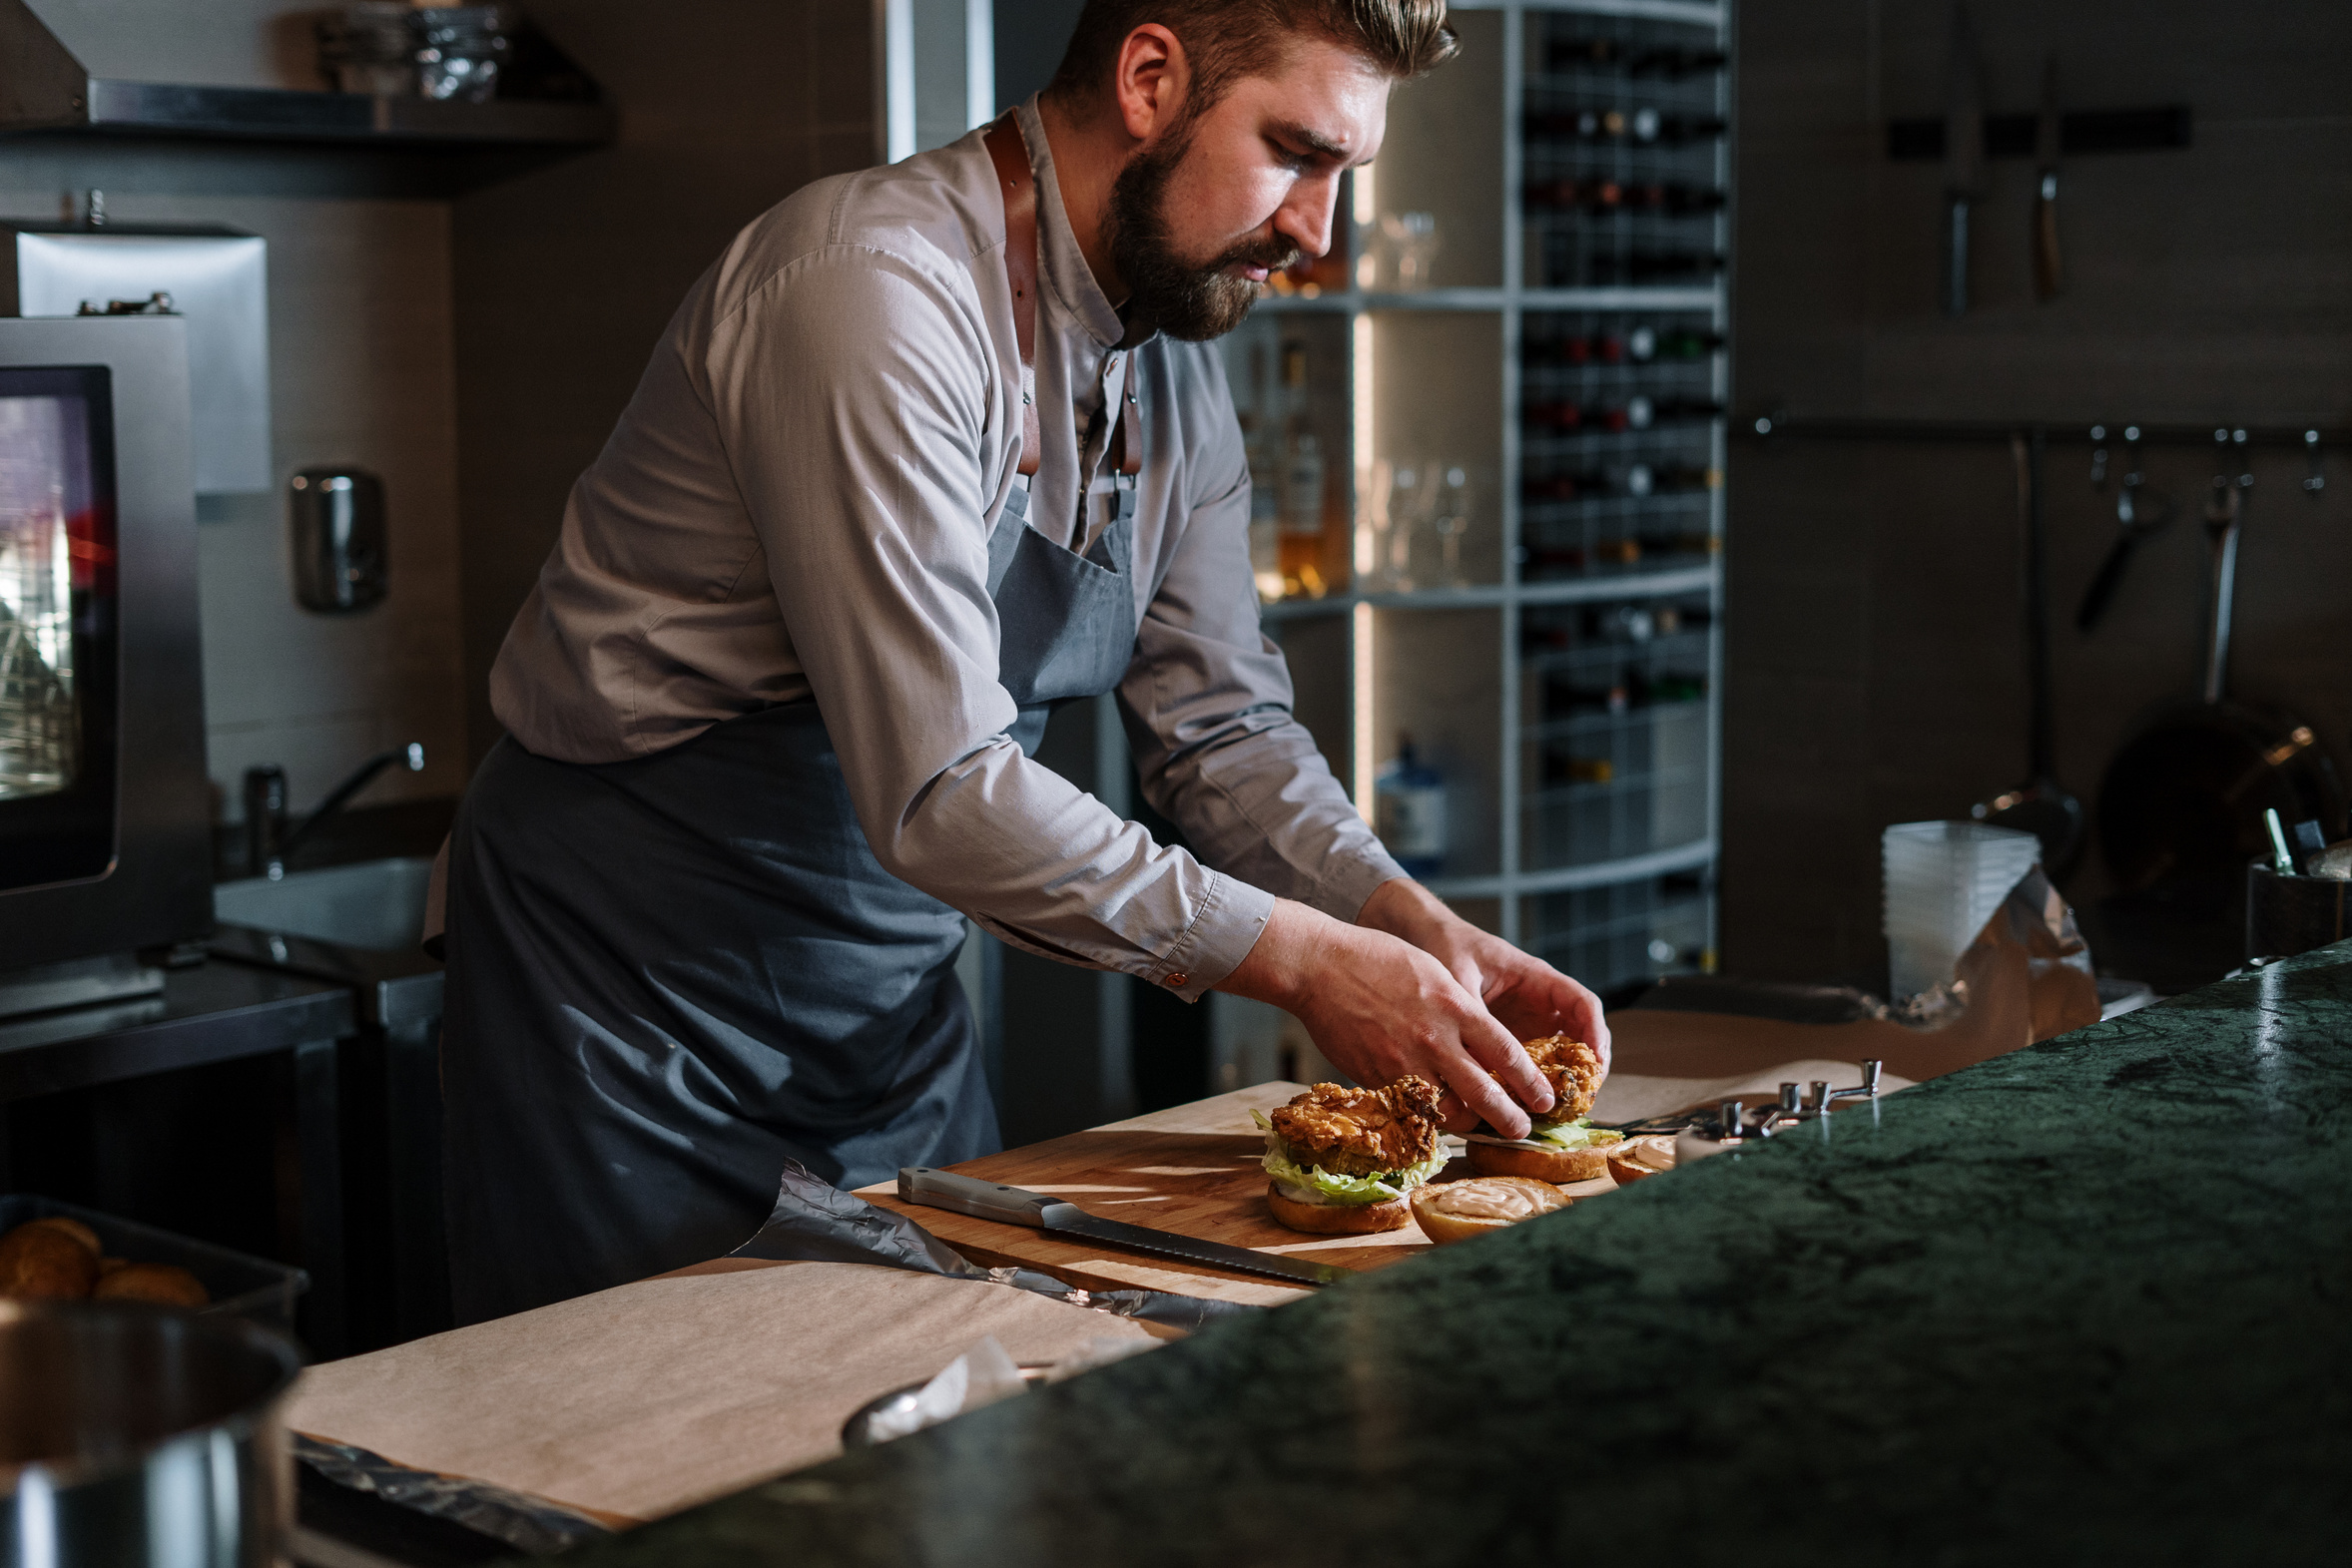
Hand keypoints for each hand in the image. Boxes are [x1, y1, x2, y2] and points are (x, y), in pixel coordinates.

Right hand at [1214, 898, 1555, 1137]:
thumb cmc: (1377, 959)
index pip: (1507, 1055)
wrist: (1320, 965)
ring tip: (1477, 1127)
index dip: (1530, 1083)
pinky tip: (1433, 1118)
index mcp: (1456, 1008)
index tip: (1544, 1098)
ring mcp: (1404, 1062)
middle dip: (1510, 1118)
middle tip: (1522, 1129)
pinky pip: (1411, 1109)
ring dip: (1468, 1124)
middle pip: (1486, 1094)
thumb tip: (1477, 1041)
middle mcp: (1436, 1040)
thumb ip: (1458, 1008)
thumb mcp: (1433, 972)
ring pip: (1449, 1112)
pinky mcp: (1376, 1077)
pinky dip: (1426, 1117)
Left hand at [1356, 878, 1611, 1112]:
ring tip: (1557, 1109)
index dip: (1595, 1032)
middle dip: (1587, 1066)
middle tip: (1582, 1098)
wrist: (1423, 941)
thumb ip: (1472, 1012)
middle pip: (1580, 1035)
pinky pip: (1528, 1063)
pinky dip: (1530, 1083)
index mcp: (1537, 979)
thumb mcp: (1459, 977)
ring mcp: (1526, 1023)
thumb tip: (1480, 1058)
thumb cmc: (1447, 949)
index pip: (1582, 1003)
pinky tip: (1521, 1104)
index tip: (1596, 1060)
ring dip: (1561, 1080)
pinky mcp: (1507, 1040)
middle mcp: (1538, 1003)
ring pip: (1558, 1054)